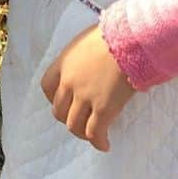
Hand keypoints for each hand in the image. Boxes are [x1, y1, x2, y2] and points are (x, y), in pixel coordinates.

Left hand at [41, 25, 134, 152]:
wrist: (130, 40)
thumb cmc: (114, 33)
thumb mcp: (88, 39)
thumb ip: (83, 55)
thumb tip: (93, 60)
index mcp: (64, 63)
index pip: (47, 86)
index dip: (53, 97)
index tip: (64, 101)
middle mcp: (70, 82)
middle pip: (59, 110)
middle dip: (68, 117)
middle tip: (80, 119)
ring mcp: (85, 97)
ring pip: (74, 125)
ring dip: (81, 133)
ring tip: (92, 135)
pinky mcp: (104, 108)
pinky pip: (95, 133)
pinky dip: (98, 142)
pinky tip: (105, 145)